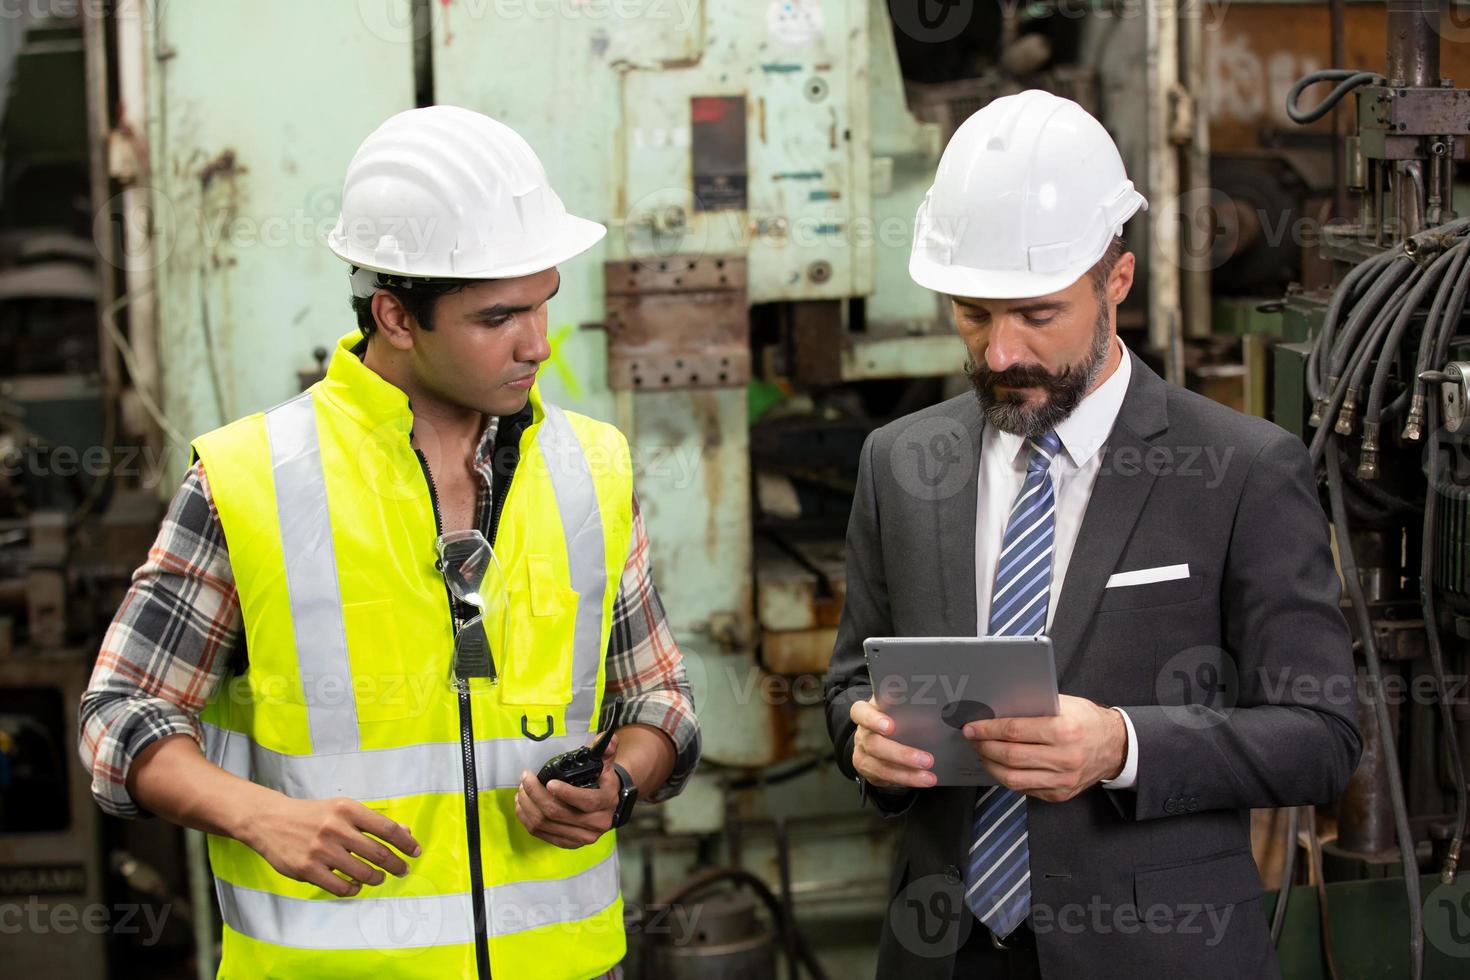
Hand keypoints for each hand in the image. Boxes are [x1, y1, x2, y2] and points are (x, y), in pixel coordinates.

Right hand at [242, 795, 421, 896]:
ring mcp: (321, 850)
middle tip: (402, 870)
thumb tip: (406, 833)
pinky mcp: (307, 869)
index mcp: (347, 809)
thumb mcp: (342, 810)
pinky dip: (353, 889)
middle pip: (378, 853)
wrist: (270, 821)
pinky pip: (340, 887)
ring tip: (378, 877)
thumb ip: (372, 822)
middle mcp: (335, 828)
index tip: (415, 851)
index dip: (406, 842)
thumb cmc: (313, 815)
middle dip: (396, 865)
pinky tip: (355, 885)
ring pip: (362, 872)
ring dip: (376, 878)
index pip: (387, 828)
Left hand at [516, 734, 619, 847]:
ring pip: (545, 824)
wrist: (609, 807)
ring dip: (528, 806)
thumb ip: (605, 751)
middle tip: (526, 779)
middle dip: (536, 794)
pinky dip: (527, 819)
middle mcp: (595, 824)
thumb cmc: (603, 783)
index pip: (585, 801)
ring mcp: (581, 837)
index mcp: (606, 803)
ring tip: (521, 790)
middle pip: (558, 813)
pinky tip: (522, 805)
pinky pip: (541, 834)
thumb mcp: (607, 765)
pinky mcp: (567, 843)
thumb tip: (608, 738)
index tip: (548, 782)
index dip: (565, 793)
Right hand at [850, 697, 935, 788]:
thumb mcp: (899, 708)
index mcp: (866, 712)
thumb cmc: (895, 718)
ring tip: (928, 777)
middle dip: (902, 754)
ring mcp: (863, 754)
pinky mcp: (869, 771)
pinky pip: (885, 779)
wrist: (882, 736)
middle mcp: (863, 734)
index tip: (890, 726)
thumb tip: (937, 714)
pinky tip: (920, 780)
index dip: (872, 719)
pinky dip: (905, 780)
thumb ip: (910, 708)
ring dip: (907, 774)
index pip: (860, 712)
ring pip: (880, 767)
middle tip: (926, 759)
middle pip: (874, 744)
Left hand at [963, 695, 1126, 801]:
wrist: (1116, 748)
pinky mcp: (1059, 794)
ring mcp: (1062, 780)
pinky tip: (1000, 766)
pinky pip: (1024, 788)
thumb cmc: (1087, 721)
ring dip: (990, 765)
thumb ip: (1034, 706)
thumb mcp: (1065, 704)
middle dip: (984, 747)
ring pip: (1013, 778)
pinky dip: (1007, 777)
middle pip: (1010, 756)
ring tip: (982, 753)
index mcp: (1064, 730)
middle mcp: (1064, 758)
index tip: (972, 727)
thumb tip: (997, 708)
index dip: (988, 729)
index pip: (1014, 731)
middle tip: (973, 740)